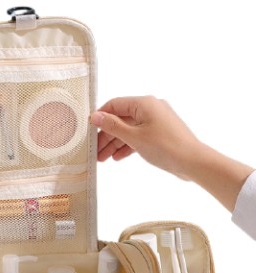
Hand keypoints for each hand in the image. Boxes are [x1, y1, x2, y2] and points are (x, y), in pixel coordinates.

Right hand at [90, 95, 253, 211]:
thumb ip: (112, 126)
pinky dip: (127, 146)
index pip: (115, 104)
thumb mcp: (134, 137)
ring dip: (115, 143)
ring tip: (103, 159)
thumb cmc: (165, 146)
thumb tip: (95, 116)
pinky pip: (138, 137)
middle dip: (106, 136)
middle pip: (121, 119)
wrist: (192, 162)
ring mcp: (156, 121)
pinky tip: (118, 157)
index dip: (100, 117)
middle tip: (95, 151)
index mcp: (144, 103)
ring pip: (129, 130)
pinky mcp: (160, 134)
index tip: (89, 131)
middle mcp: (150, 108)